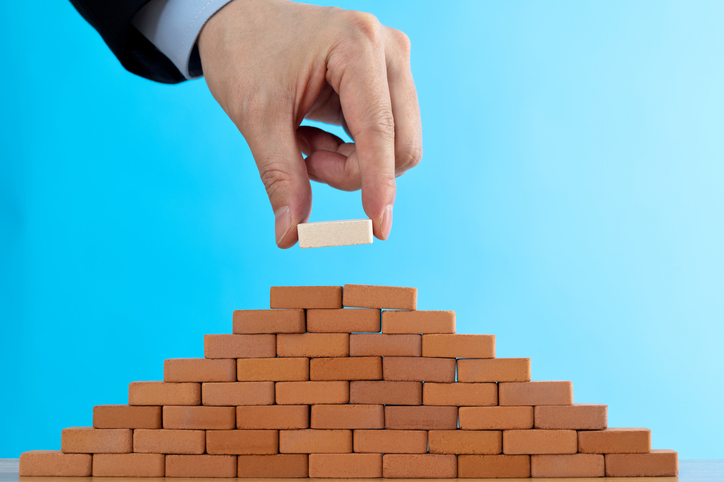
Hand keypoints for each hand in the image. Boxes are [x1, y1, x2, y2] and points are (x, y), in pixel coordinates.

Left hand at [198, 0, 421, 247]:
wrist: (240, 19)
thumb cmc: (245, 53)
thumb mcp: (256, 116)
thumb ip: (280, 176)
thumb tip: (290, 235)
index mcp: (358, 46)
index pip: (379, 129)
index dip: (379, 183)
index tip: (378, 229)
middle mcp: (388, 51)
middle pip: (400, 144)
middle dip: (355, 171)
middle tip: (306, 162)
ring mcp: (392, 65)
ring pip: (397, 146)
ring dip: (351, 163)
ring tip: (305, 142)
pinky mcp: (386, 82)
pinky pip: (386, 139)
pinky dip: (352, 153)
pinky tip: (316, 135)